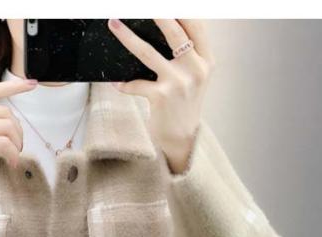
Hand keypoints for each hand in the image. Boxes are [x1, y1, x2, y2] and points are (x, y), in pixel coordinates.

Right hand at [0, 78, 37, 191]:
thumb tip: (2, 124)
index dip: (15, 87)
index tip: (32, 84)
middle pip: (6, 113)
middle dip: (18, 131)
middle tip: (18, 147)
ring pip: (7, 128)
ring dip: (16, 144)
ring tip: (14, 156)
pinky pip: (3, 144)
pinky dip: (12, 155)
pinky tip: (11, 163)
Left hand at [107, 19, 215, 173]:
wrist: (181, 137)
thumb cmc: (184, 102)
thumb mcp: (195, 76)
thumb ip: (188, 53)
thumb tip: (166, 23)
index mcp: (206, 60)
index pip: (196, 25)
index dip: (183, 10)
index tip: (166, 1)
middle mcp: (196, 69)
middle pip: (175, 32)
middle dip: (157, 13)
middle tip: (139, 4)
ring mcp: (179, 84)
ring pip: (148, 53)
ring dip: (127, 37)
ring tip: (114, 24)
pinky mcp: (161, 98)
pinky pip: (136, 84)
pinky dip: (124, 84)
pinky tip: (116, 83)